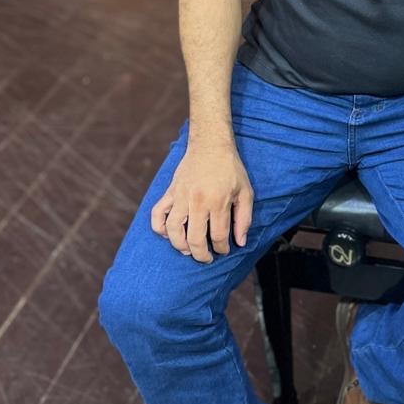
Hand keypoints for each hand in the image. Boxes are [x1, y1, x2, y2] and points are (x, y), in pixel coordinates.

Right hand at [150, 142, 253, 261]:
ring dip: (179, 245)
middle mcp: (197, 201)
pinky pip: (157, 213)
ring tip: (187, 250)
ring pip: (173, 230)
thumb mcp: (246, 192)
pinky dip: (158, 227)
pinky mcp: (170, 192)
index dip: (221, 248)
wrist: (210, 144)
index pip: (218, 236)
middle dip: (201, 255)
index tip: (223, 250)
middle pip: (194, 238)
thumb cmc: (231, 169)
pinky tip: (167, 234)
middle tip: (206, 259)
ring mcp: (180, 197)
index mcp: (218, 202)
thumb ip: (244, 218)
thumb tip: (240, 242)